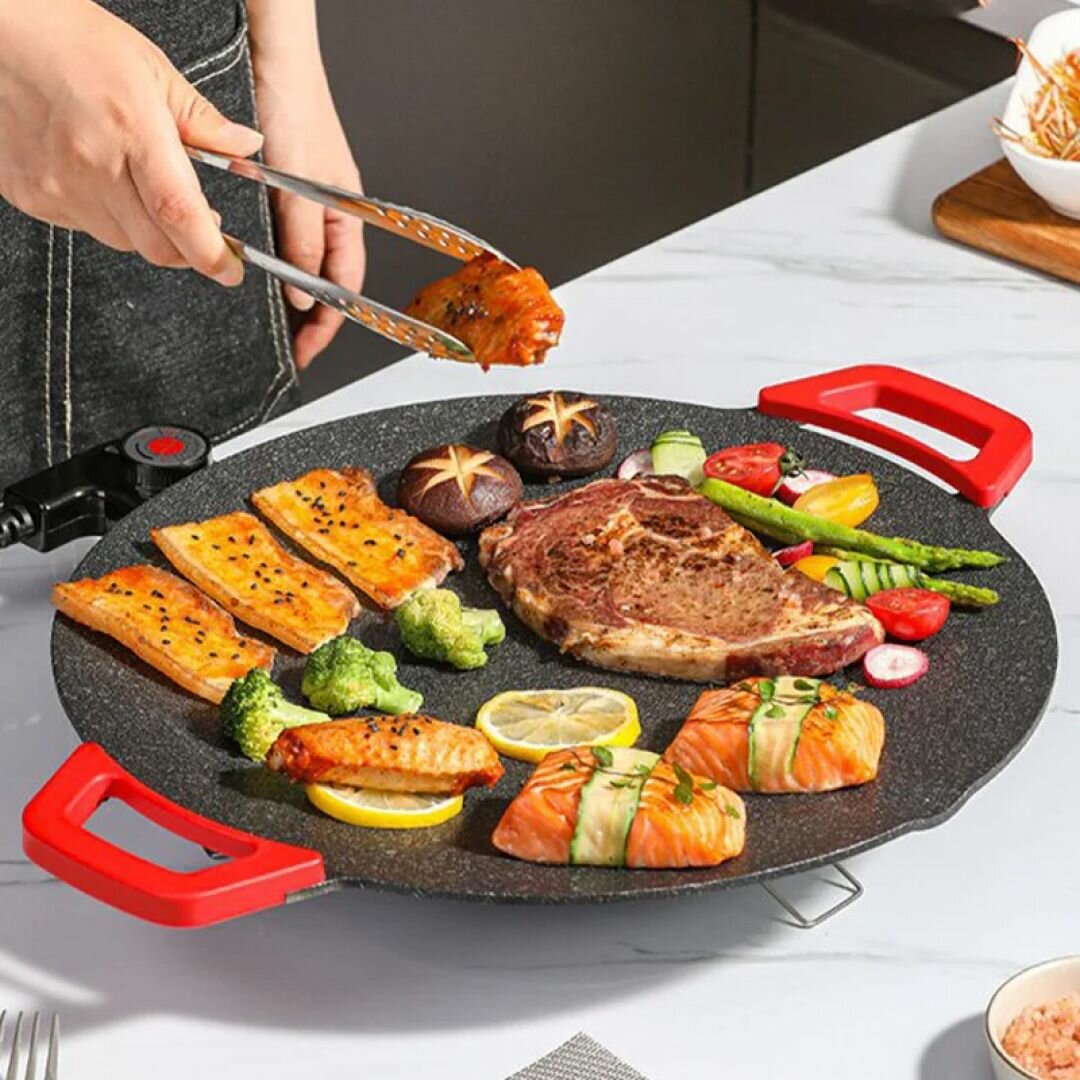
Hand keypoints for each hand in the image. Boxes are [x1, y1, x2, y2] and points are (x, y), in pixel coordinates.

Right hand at [0, 0, 259, 284]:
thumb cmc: (64, 37)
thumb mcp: (150, 68)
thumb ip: (203, 119)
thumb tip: (244, 146)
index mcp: (131, 131)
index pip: (181, 215)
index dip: (212, 255)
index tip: (231, 269)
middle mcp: (90, 165)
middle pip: (157, 246)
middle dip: (190, 252)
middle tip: (206, 235)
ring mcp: (56, 186)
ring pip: (123, 242)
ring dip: (149, 232)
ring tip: (150, 193)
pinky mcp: (30, 195)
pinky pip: (85, 227)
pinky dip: (109, 217)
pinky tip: (105, 181)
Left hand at [249, 0, 364, 369]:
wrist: (271, 55)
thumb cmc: (297, 108)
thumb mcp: (299, 186)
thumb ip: (302, 243)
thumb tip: (302, 296)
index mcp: (348, 215)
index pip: (345, 284)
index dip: (330, 322)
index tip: (308, 351)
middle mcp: (329, 212)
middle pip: (324, 278)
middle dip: (309, 314)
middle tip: (288, 345)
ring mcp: (304, 202)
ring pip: (299, 259)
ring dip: (286, 286)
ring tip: (269, 316)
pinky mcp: (279, 189)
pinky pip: (278, 235)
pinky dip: (269, 257)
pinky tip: (252, 265)